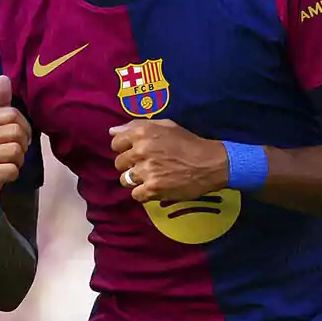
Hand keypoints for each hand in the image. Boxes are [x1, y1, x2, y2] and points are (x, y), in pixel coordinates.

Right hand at [0, 75, 31, 212]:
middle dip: (22, 146)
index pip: (14, 115)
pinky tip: (2, 176)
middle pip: (17, 133)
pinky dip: (12, 175)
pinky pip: (12, 170)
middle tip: (14, 154)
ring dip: (17, 161)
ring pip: (16, 152)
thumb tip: (3, 77)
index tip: (20, 138)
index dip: (24, 128)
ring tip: (6, 164)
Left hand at [110, 119, 228, 202]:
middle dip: (129, 165)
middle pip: (119, 163)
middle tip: (144, 166)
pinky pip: (135, 194)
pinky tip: (154, 188)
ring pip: (125, 179)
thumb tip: (111, 131)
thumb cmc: (188, 143)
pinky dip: (143, 193)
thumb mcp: (165, 126)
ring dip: (135, 180)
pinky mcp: (153, 188)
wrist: (210, 164)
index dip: (124, 148)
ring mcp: (146, 171)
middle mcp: (141, 151)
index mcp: (142, 133)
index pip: (115, 143)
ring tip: (150, 177)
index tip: (134, 152)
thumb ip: (136, 126)